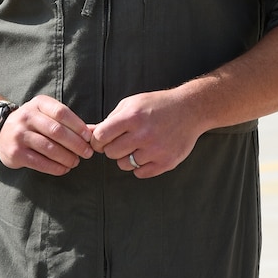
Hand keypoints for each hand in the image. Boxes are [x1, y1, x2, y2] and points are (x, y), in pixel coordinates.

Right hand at [0, 95, 94, 174]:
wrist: (1, 133)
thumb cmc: (33, 124)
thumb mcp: (48, 116)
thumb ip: (71, 123)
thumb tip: (95, 131)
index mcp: (38, 103)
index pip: (61, 112)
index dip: (78, 126)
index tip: (89, 138)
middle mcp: (26, 116)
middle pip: (57, 131)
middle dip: (76, 144)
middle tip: (87, 153)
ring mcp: (19, 134)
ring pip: (49, 148)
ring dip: (67, 157)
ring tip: (76, 162)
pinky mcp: (15, 152)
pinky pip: (40, 162)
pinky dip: (55, 167)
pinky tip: (64, 169)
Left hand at [90, 89, 205, 178]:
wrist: (190, 110)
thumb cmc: (156, 105)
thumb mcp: (131, 104)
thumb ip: (110, 119)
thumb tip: (87, 132)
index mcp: (132, 117)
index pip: (101, 136)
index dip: (97, 140)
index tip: (101, 140)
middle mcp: (143, 134)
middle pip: (111, 153)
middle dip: (111, 148)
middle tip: (121, 142)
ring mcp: (156, 150)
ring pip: (124, 165)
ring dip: (126, 157)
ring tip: (136, 146)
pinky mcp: (166, 162)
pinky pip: (140, 173)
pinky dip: (140, 166)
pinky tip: (147, 154)